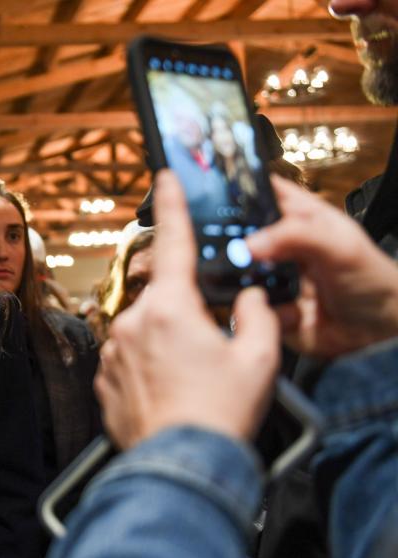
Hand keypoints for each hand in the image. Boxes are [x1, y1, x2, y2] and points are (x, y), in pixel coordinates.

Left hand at [94, 171, 280, 449]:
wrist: (179, 466)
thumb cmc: (218, 412)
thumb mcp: (259, 358)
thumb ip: (255, 315)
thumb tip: (247, 298)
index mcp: (170, 307)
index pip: (171, 243)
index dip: (171, 206)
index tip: (165, 178)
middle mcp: (132, 322)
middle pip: (162, 297)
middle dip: (185, 312)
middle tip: (208, 349)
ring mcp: (112, 351)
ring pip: (143, 330)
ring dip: (164, 343)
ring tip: (188, 382)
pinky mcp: (102, 378)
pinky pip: (127, 359)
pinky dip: (146, 367)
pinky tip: (167, 392)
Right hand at [246, 177, 397, 357]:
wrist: (380, 332)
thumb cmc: (372, 279)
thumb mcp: (340, 247)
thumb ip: (296, 236)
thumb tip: (250, 244)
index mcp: (295, 216)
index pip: (258, 192)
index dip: (235, 190)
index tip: (212, 198)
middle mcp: (276, 245)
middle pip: (235, 234)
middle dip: (228, 244)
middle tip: (235, 253)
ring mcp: (269, 276)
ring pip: (234, 273)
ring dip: (242, 282)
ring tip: (265, 288)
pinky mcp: (266, 307)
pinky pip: (246, 308)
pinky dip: (260, 311)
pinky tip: (288, 312)